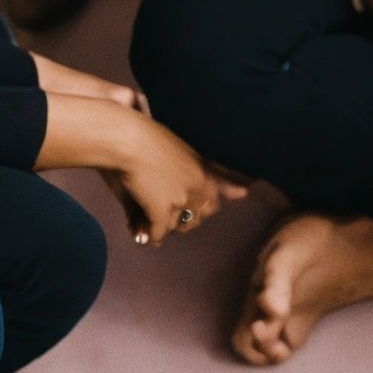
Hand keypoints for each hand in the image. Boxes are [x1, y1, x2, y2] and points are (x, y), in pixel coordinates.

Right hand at [101, 108, 248, 243]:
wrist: (128, 139)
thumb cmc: (146, 137)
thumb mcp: (177, 148)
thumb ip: (189, 167)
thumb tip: (194, 187)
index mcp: (203, 168)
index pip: (225, 185)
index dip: (232, 191)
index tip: (244, 192)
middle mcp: (199, 186)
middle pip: (201, 215)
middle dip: (186, 219)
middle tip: (169, 218)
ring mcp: (182, 201)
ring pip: (178, 227)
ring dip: (165, 227)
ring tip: (149, 226)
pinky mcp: (162, 213)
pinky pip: (158, 234)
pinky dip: (148, 235)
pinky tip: (139, 234)